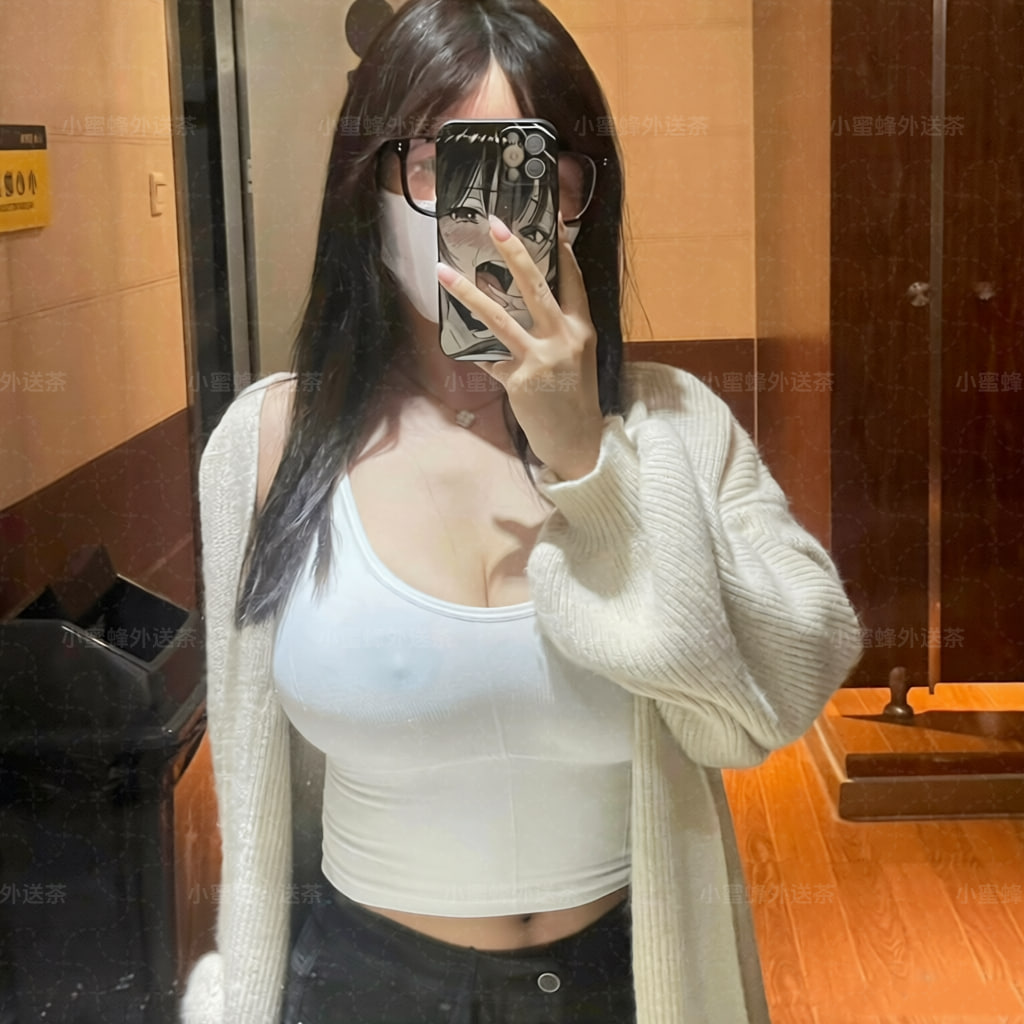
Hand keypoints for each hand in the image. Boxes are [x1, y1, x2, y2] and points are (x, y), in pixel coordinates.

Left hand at [435, 213, 604, 480]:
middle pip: (536, 287)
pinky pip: (488, 358)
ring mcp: (540, 360)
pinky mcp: (519, 380)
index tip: (553, 221)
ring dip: (467, 292)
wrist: (576, 440)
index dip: (562, 251)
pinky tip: (462, 344)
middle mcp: (563, 339)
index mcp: (581, 329)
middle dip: (514, 252)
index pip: (572, 281)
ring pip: (499, 318)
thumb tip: (525, 300)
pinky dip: (476, 352)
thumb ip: (557, 328)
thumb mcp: (576, 356)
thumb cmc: (573, 396)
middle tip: (494, 224)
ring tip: (443, 271)